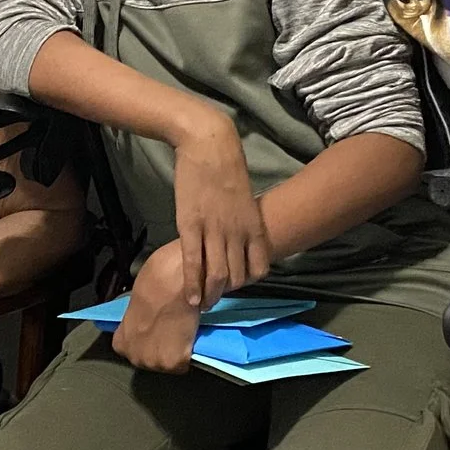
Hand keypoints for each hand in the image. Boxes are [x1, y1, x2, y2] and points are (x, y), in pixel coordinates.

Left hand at [113, 243, 200, 372]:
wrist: (172, 285)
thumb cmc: (154, 288)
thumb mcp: (136, 310)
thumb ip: (138, 327)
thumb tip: (148, 329)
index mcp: (121, 344)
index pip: (138, 354)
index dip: (152, 343)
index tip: (159, 332)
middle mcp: (133, 357)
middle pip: (153, 363)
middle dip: (163, 350)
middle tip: (172, 332)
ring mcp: (152, 362)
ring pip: (169, 366)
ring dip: (177, 353)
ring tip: (180, 333)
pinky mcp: (171, 363)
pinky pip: (184, 365)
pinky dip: (189, 354)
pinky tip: (187, 337)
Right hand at [170, 106, 269, 306]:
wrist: (209, 144)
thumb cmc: (226, 166)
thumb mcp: (244, 197)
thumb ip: (244, 220)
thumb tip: (240, 236)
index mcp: (254, 225)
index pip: (259, 267)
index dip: (248, 281)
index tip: (236, 283)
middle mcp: (237, 232)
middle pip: (236, 276)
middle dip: (226, 293)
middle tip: (216, 301)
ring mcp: (214, 230)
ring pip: (216, 274)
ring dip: (210, 295)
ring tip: (203, 305)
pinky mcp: (190, 225)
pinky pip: (193, 261)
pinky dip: (192, 284)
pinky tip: (190, 298)